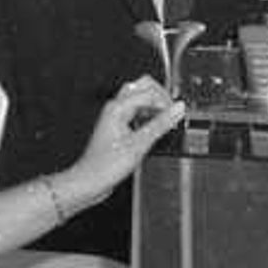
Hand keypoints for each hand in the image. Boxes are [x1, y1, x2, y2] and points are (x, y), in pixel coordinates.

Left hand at [68, 77, 186, 193]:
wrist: (89, 181)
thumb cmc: (105, 166)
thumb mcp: (139, 145)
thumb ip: (160, 124)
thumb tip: (177, 109)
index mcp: (118, 107)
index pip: (150, 92)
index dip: (167, 102)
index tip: (177, 115)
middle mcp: (115, 108)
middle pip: (143, 86)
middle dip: (161, 97)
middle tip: (172, 112)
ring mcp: (115, 116)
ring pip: (139, 98)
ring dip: (154, 106)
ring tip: (165, 121)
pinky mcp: (118, 126)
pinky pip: (136, 112)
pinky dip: (148, 116)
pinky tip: (154, 129)